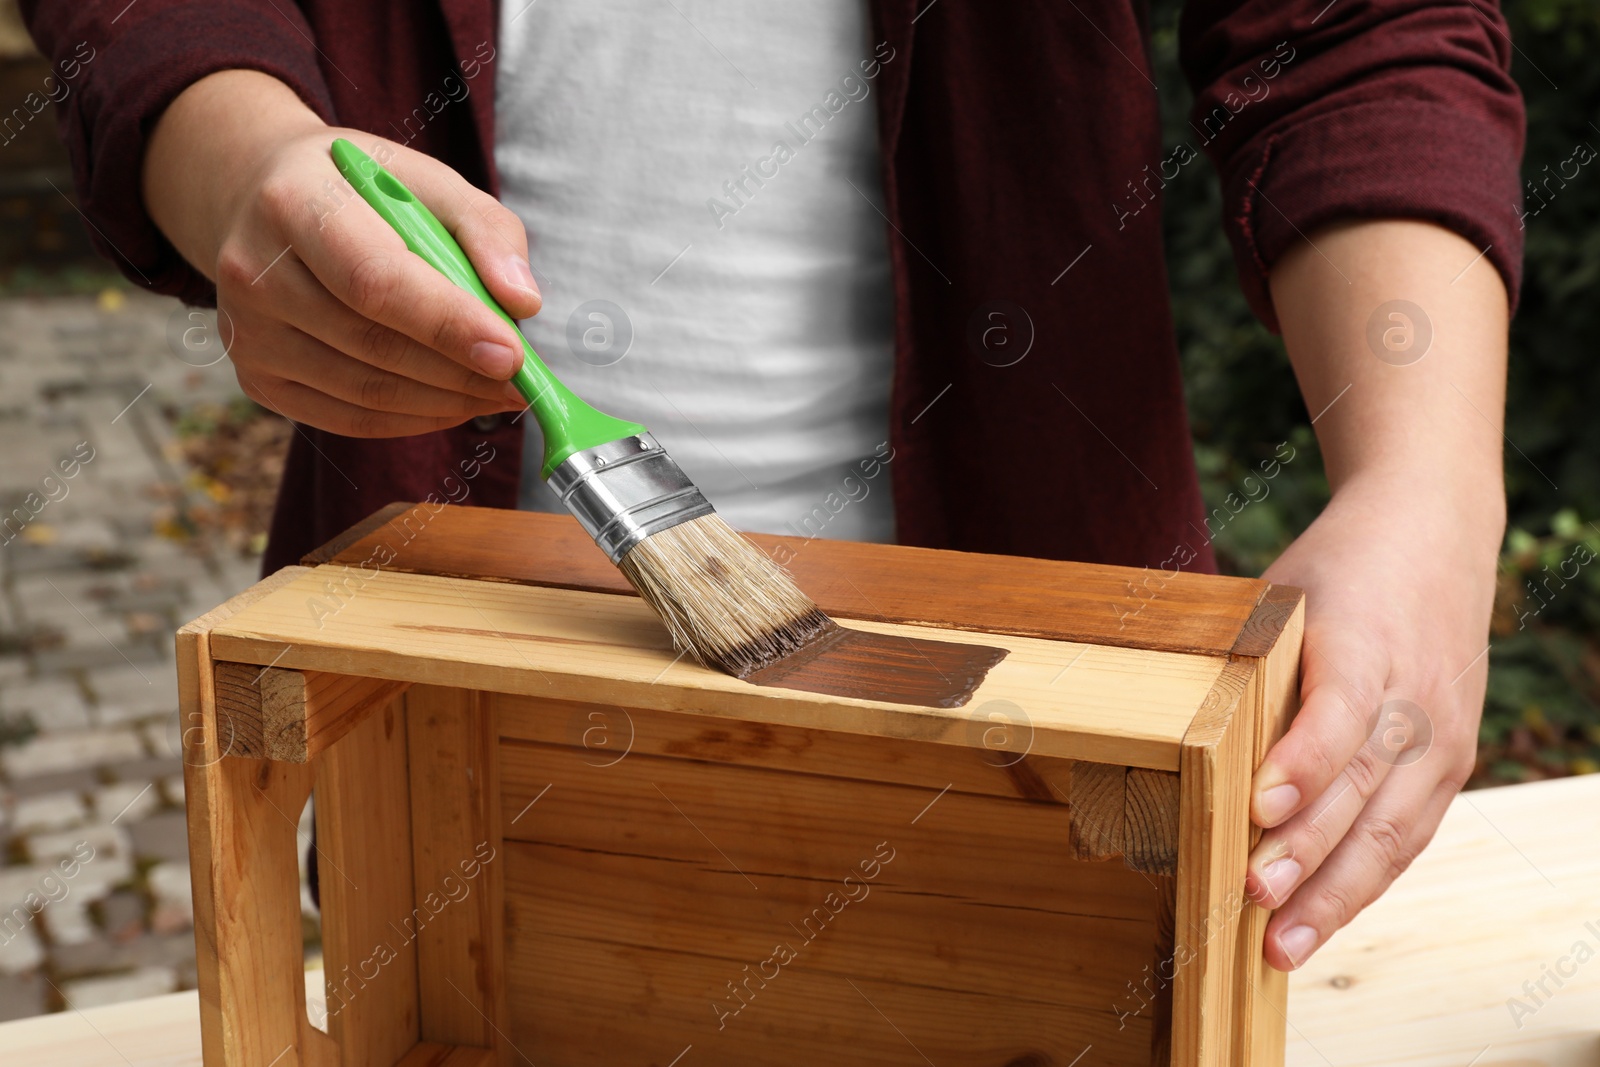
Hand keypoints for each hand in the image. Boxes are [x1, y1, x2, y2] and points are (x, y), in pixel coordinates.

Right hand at [143, 70, 538, 436]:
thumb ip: (485, 230)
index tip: (514, 354)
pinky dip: (414, 419)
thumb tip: (523, 303)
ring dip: (447, 402)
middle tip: (524, 380)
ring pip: (366, 392)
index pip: (374, 280)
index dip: (448, 323)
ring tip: (498, 390)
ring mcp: (247, 332)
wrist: (265, 200)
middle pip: (373, 344)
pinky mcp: (256, 378)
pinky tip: (454, 402)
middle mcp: (252, 270)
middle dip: (462, 372)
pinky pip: (348, 419)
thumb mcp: (426, 180)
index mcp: (293, 202)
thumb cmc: (362, 191)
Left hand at [1253, 218, 1509, 969]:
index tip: (1259, 807)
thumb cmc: (1339, 569)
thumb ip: (1245, 656)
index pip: (1338, 716)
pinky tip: (1318, 924)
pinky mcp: (1451, 762)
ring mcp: (1440, 735)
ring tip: (1280, 946)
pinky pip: (1408, 836)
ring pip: (1390, 829)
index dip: (1302, 765)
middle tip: (1253, 896)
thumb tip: (1166, 719)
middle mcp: (1412, 697)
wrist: (1433, 535)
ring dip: (1334, 894)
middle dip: (1307, 852)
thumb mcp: (1286, 591)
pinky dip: (1363, 885)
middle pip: (1362, 787)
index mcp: (1365, 642)